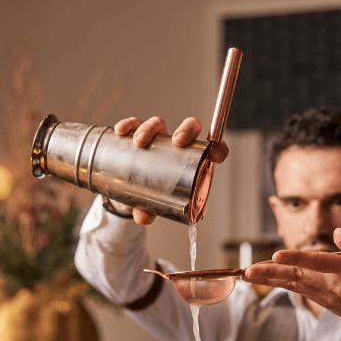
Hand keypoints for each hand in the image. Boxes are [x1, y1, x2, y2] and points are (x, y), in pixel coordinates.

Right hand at [114, 116, 228, 224]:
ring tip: (139, 142)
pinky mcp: (137, 134)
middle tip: (177, 142)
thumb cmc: (155, 195)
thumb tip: (143, 217)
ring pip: (158, 124)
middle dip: (185, 130)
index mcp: (191, 161)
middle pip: (188, 127)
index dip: (218, 149)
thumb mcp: (156, 205)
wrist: (131, 190)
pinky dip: (128, 125)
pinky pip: (134, 124)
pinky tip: (121, 132)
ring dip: (150, 129)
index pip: (211, 148)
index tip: (216, 158)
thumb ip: (151, 210)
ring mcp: (157, 138)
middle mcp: (177, 145)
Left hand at [242, 228, 340, 325]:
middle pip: (297, 278)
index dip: (296, 259)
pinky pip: (299, 291)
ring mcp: (328, 297)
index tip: (276, 256)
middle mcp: (334, 285)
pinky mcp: (324, 303)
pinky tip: (266, 278)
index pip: (317, 262)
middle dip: (270, 274)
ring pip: (294, 286)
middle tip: (248, 271)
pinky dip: (282, 284)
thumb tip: (337, 234)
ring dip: (270, 280)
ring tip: (248, 274)